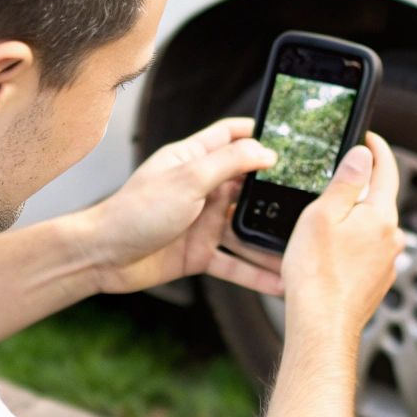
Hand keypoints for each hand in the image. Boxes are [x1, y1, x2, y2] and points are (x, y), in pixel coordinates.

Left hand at [71, 117, 284, 295]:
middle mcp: (201, 189)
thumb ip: (228, 164)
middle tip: (314, 195)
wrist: (102, 257)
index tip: (293, 137)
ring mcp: (202, 222)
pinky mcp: (199, 253)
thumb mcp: (187, 180)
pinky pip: (234, 263)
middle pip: (248, 184)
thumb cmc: (134, 211)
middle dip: (277, 190)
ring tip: (305, 245)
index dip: (260, 133)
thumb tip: (266, 151)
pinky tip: (279, 283)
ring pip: (245, 229)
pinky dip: (255, 274)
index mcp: (193, 160)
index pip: (231, 136)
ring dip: (271, 239)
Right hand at [280, 132, 403, 356]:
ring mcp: (387, 263)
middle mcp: (392, 239)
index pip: (387, 171)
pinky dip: (352, 244)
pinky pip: (366, 251)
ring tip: (325, 221)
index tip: (369, 138)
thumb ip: (346, 182)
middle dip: (362, 186)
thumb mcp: (322, 215)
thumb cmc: (317, 276)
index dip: (377, 150)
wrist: (321, 327)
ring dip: (355, 218)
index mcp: (382, 216)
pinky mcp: (377, 282)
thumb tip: (363, 156)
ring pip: (372, 227)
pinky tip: (330, 253)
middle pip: (380, 199)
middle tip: (337, 178)